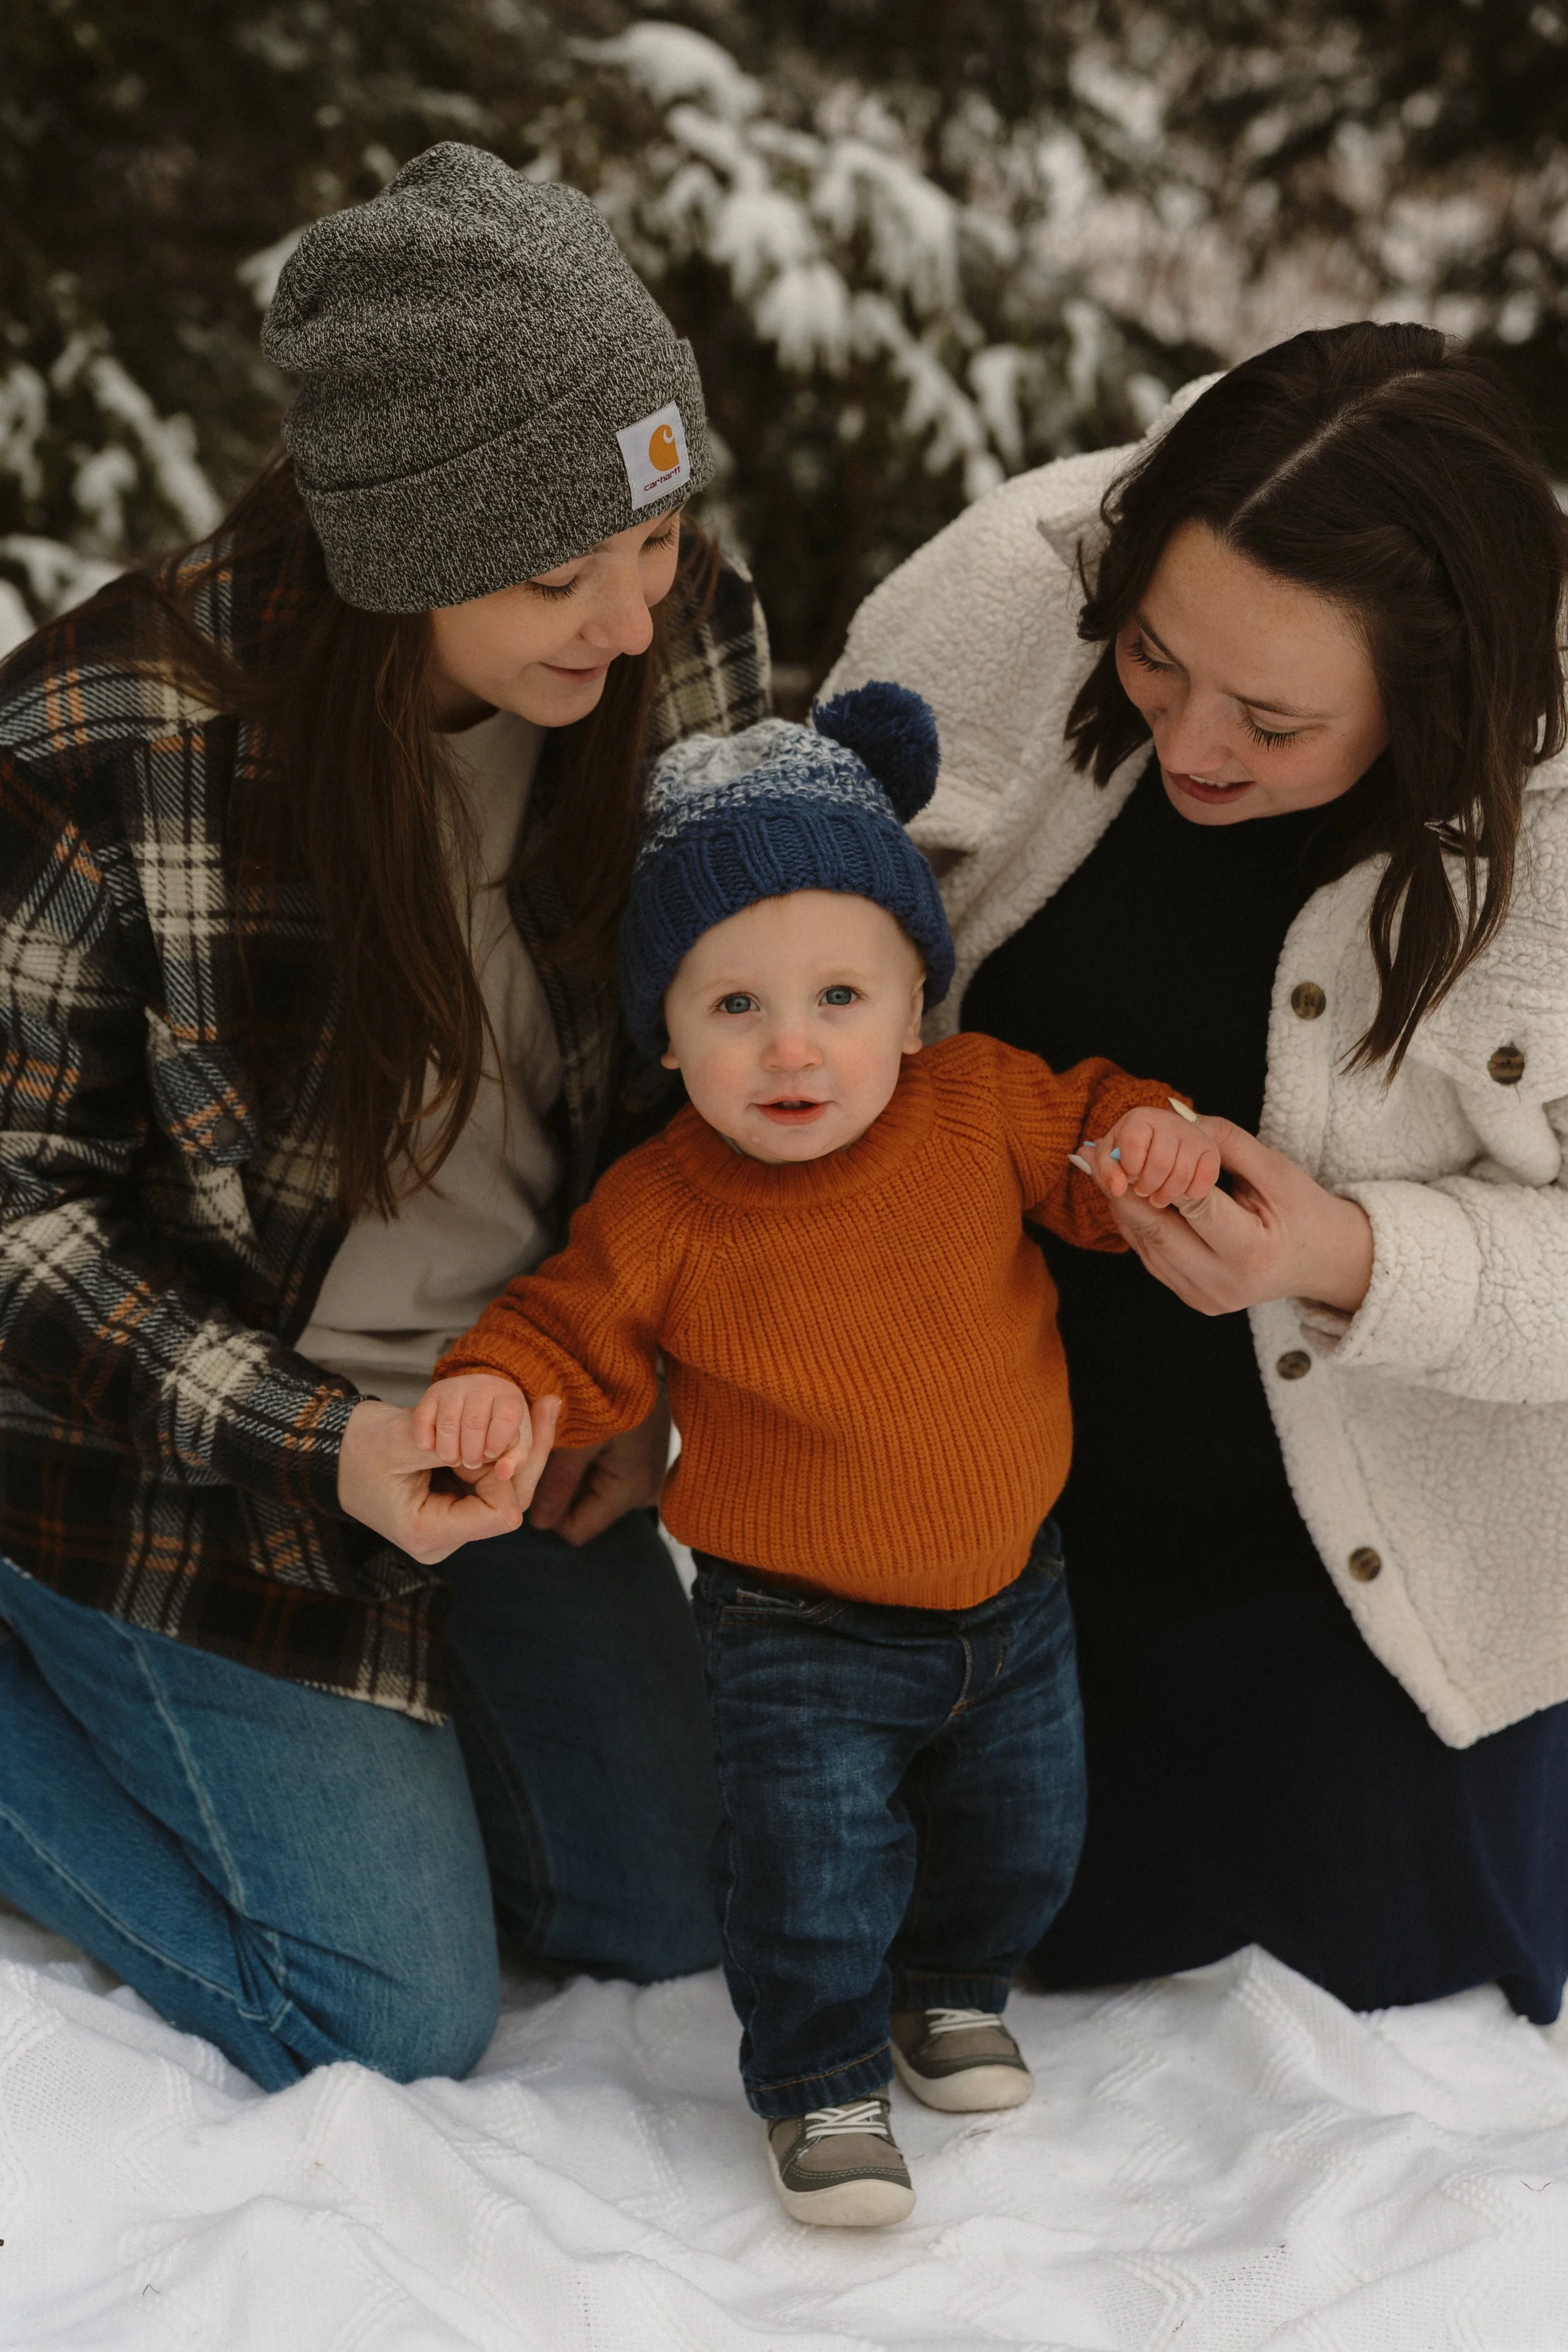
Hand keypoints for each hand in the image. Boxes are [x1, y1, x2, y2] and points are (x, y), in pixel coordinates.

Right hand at [336, 1394, 560, 1563]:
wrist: (330, 1453)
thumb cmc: (358, 1448)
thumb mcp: (402, 1442)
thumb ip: (451, 1448)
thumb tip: (506, 1452)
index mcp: (427, 1534)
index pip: (500, 1514)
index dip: (512, 1474)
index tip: (515, 1431)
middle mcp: (444, 1538)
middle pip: (509, 1503)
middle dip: (526, 1456)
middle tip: (550, 1404)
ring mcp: (450, 1525)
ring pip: (506, 1491)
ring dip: (515, 1451)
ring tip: (540, 1405)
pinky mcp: (454, 1507)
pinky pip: (491, 1483)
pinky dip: (502, 1452)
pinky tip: (524, 1418)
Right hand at [411, 1373, 533, 1480]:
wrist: (480, 1402)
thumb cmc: (499, 1428)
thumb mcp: (514, 1444)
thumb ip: (514, 1460)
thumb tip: (503, 1473)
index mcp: (508, 1397)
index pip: (506, 1417)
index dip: (498, 1441)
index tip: (491, 1454)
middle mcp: (480, 1386)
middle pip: (474, 1423)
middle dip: (471, 1453)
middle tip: (471, 1464)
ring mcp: (454, 1388)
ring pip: (447, 1423)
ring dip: (448, 1451)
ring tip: (454, 1460)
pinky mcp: (432, 1394)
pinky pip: (423, 1419)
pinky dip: (425, 1441)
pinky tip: (433, 1449)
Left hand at [528, 1391, 671, 1546]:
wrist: (636, 1361)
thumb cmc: (608, 1394)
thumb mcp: (578, 1439)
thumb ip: (557, 1483)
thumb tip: (536, 1524)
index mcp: (628, 1490)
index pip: (576, 1530)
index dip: (549, 1512)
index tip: (531, 1479)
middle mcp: (642, 1493)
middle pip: (584, 1513)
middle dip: (561, 1491)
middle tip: (547, 1457)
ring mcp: (645, 1480)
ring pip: (591, 1496)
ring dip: (574, 1477)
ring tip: (565, 1444)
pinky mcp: (642, 1465)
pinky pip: (604, 1478)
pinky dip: (588, 1465)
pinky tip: (581, 1440)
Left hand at [1083, 1101, 1221, 1210]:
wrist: (1163, 1151)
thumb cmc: (1130, 1156)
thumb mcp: (1111, 1160)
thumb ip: (1103, 1168)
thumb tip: (1100, 1172)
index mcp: (1138, 1119)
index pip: (1133, 1142)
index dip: (1129, 1166)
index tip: (1128, 1175)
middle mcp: (1169, 1121)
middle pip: (1160, 1162)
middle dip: (1148, 1185)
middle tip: (1142, 1191)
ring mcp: (1193, 1135)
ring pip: (1182, 1172)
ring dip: (1168, 1194)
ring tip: (1158, 1198)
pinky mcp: (1210, 1151)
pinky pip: (1206, 1177)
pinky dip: (1192, 1192)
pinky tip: (1181, 1195)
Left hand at [1093, 1116, 1374, 1316]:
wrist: (1321, 1261)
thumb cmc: (1303, 1209)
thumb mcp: (1276, 1169)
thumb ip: (1227, 1142)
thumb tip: (1178, 1116)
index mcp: (1252, 1252)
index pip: (1194, 1206)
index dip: (1160, 1173)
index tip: (1131, 1145)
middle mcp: (1224, 1282)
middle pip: (1158, 1232)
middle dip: (1124, 1190)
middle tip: (1098, 1155)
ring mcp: (1205, 1297)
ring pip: (1147, 1247)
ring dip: (1125, 1207)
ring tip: (1107, 1171)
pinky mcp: (1194, 1299)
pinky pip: (1154, 1259)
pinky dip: (1139, 1226)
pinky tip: (1129, 1197)